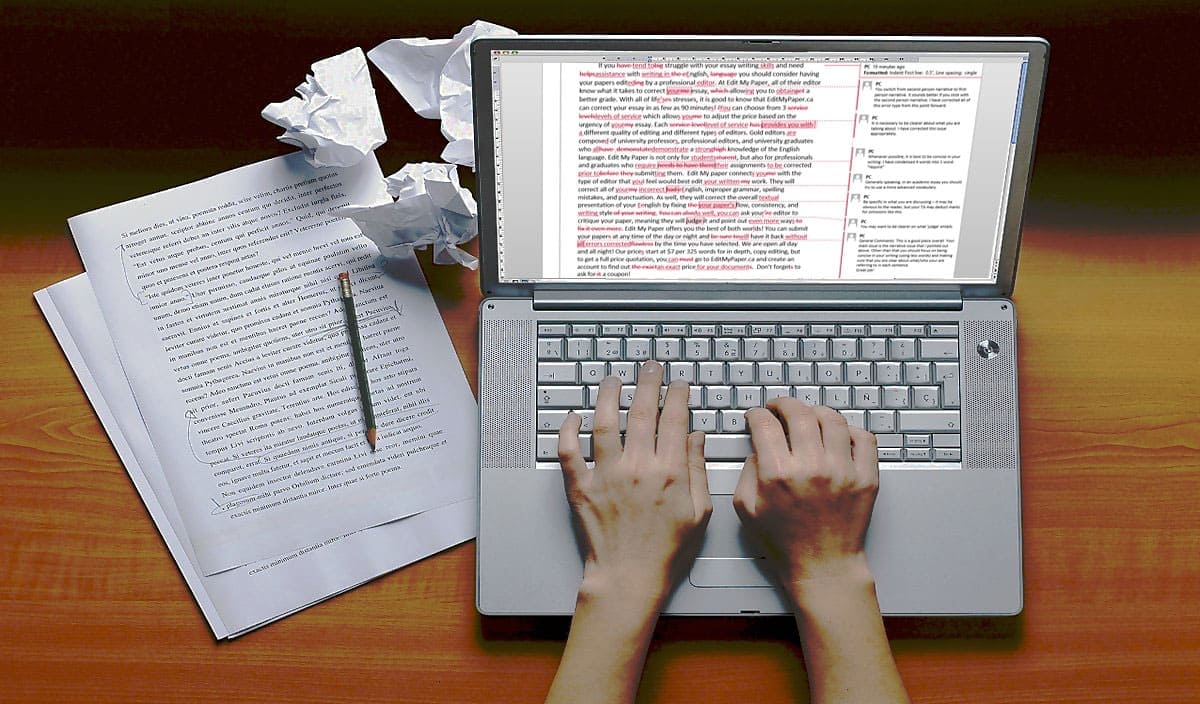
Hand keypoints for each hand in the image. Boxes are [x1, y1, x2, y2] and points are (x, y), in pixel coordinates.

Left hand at [558, 361, 711, 606]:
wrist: (629, 578)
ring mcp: (606, 475)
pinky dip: (568, 430)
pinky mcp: (581, 487)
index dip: (677, 395)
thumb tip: (696, 438)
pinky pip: (569, 451)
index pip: (674, 419)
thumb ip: (698, 470)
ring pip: (604, 421)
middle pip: (641, 411)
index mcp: (669, 472)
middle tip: (650, 367)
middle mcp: (637, 467)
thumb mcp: (699, 512)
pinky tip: (574, 416)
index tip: (679, 385)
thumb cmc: (666, 551)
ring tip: (612, 380)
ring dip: (608, 395)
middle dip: (648, 382)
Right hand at [733, 398, 879, 591]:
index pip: (765, 424)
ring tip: (808, 417)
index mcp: (778, 475)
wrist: (822, 567)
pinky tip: (837, 436)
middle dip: (783, 404)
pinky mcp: (866, 478)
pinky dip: (849, 430)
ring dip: (815, 412)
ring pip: (831, 419)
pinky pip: (863, 438)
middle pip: (799, 413)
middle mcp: (812, 468)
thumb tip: (758, 445)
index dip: (757, 414)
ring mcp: (843, 471)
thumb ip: (747, 472)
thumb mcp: (747, 509)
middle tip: (779, 408)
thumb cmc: (785, 543)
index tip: (757, 415)